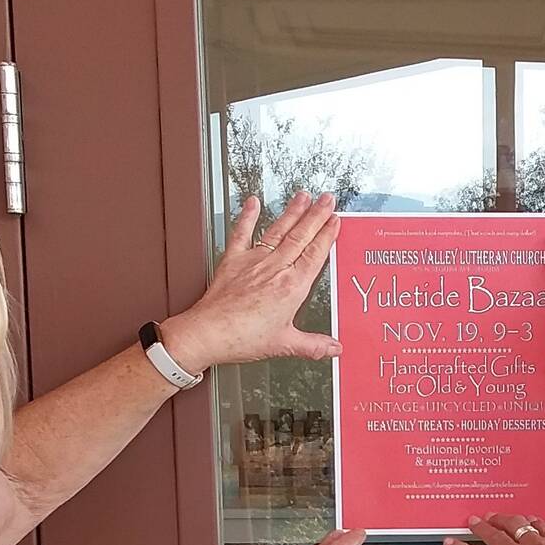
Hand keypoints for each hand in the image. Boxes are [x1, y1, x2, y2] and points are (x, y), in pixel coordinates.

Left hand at [162, 191, 342, 370]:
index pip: (315, 254)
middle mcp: (275, 269)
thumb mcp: (285, 344)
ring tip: (303, 196)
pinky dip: (247, 216)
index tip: (335, 221)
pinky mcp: (233, 261)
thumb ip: (313, 345)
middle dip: (316, 215)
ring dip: (292, 211)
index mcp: (291, 288)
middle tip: (327, 199)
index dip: (327, 235)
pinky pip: (242, 234)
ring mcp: (254, 262)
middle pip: (301, 236)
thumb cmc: (242, 338)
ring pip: (278, 230)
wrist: (208, 333)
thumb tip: (333, 348)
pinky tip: (253, 202)